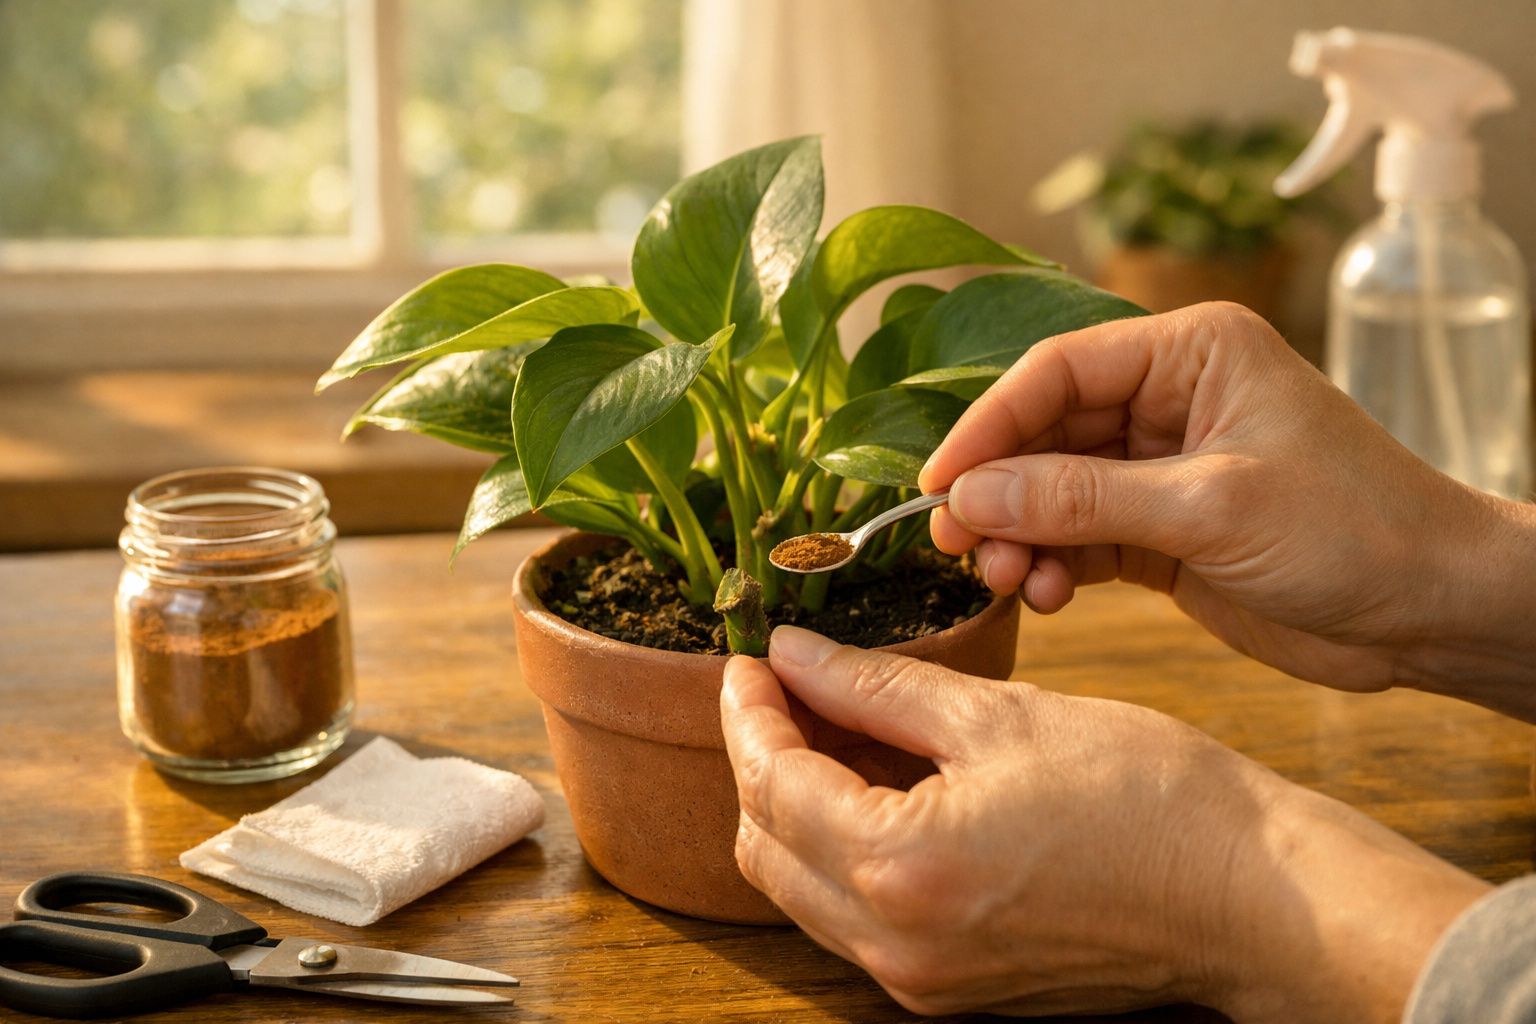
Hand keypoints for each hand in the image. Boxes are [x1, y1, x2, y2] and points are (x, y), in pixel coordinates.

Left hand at [721, 627, 1488, 1021]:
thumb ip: (877, 686)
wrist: (1247, 896)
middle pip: (764, 849)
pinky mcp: (952, 990)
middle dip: (758, 761)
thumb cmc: (1147, 796)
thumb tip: (794, 654)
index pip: (771, 783)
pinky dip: (842, 851)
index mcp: (900, 869)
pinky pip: (854, 919)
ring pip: (801, 891)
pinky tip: (876, 788)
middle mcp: (896, 945)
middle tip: (782, 690)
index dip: (748, 713)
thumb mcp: (999, 716)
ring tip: (829, 727)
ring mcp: (922, 982)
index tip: (750, 660)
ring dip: (794, 809)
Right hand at [920, 302, 1535, 709]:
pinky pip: (1077, 537)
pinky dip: (1052, 565)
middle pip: (1043, 432)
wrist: (1430, 611)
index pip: (1058, 370)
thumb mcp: (1209, 508)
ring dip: (1019, 535)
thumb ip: (1083, 499)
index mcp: (1191, 353)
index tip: (938, 481)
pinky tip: (1048, 595)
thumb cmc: (1354, 530)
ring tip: (1009, 579)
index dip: (988, 425)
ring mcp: (1159, 467)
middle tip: (957, 542)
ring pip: (1050, 490)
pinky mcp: (1159, 530)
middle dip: (998, 490)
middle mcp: (1167, 398)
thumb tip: (969, 497)